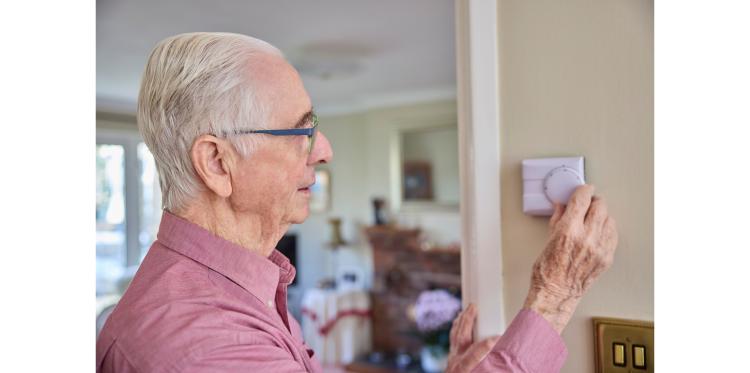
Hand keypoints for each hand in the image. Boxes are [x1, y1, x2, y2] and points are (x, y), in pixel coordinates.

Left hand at [446, 304, 499, 372]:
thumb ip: (489, 368)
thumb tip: (504, 365)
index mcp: (463, 368)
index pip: (475, 353)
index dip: (486, 344)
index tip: (498, 337)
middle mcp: (456, 361)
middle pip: (461, 336)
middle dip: (467, 320)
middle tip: (474, 307)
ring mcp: (452, 359)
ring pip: (455, 335)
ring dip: (461, 321)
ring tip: (467, 309)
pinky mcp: (451, 359)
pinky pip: (453, 339)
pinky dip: (457, 329)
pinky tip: (460, 321)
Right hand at [523, 184, 617, 333]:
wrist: (557, 293)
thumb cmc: (547, 271)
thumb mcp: (548, 239)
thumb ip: (558, 219)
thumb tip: (562, 206)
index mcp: (568, 230)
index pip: (582, 199)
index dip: (583, 190)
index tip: (584, 188)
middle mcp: (586, 238)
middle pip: (599, 206)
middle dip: (593, 201)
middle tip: (588, 201)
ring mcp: (599, 248)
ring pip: (609, 219)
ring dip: (601, 215)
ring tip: (593, 217)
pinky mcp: (607, 257)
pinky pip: (612, 235)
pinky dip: (606, 229)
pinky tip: (598, 231)